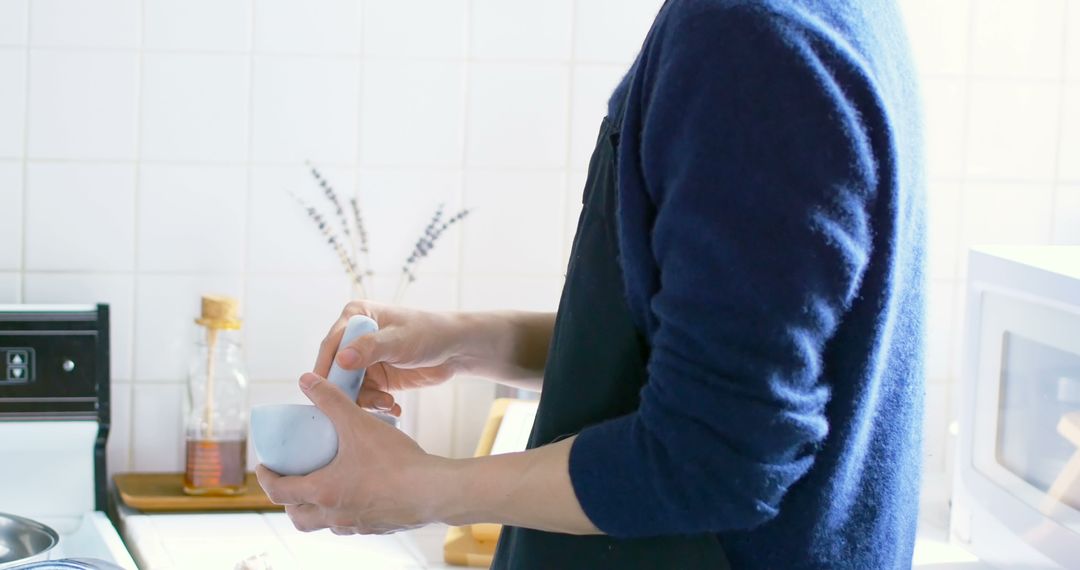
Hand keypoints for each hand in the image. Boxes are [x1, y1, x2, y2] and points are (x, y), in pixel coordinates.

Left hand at [256, 373, 451, 534]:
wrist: (434, 491)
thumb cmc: (395, 461)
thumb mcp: (357, 424)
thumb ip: (331, 400)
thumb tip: (306, 380)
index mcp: (323, 492)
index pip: (279, 492)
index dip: (266, 478)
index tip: (264, 467)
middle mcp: (334, 515)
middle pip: (297, 518)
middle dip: (288, 501)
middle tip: (290, 481)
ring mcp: (356, 525)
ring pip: (324, 525)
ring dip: (315, 509)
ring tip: (322, 487)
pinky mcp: (377, 528)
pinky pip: (351, 525)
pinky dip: (345, 512)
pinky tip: (358, 493)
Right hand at [316, 301, 464, 416]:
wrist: (455, 349)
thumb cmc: (428, 333)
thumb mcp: (398, 340)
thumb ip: (370, 348)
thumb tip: (341, 360)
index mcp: (356, 317)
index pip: (331, 345)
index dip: (325, 369)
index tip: (323, 392)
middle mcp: (355, 338)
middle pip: (336, 370)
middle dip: (345, 390)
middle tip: (358, 406)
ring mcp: (365, 360)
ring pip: (349, 387)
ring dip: (365, 400)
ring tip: (387, 404)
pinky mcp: (376, 378)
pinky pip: (366, 396)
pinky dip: (376, 405)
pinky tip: (393, 408)